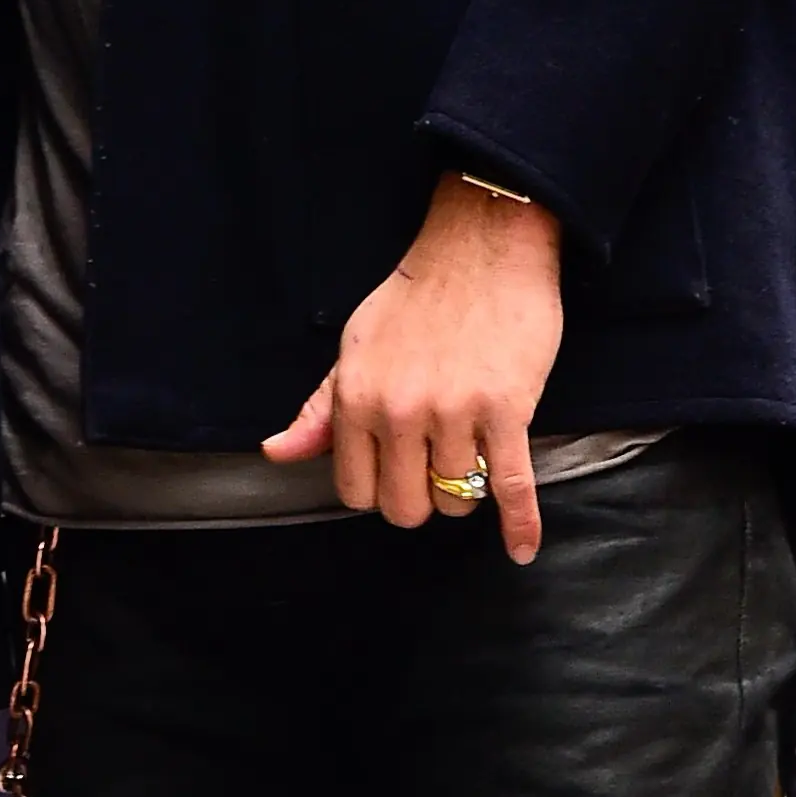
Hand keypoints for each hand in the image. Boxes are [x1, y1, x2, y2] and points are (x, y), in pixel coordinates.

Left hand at [261, 172, 563, 561]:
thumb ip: (319, 409)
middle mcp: (399, 410)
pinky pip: (513, 489)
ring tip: (471, 454)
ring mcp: (454, 412)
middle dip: (420, 499)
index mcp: (356, 396)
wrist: (481, 247)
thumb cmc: (416, 298)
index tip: (393, 473)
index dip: (376, 489)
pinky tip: (520, 548)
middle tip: (433, 470)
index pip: (354, 490)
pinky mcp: (506, 410)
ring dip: (466, 490)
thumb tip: (275, 453)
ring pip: (456, 501)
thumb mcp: (354, 348)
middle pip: (406, 508)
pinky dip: (520, 526)